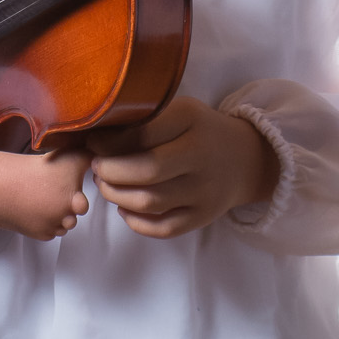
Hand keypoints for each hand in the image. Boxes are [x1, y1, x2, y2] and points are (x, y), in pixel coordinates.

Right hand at [0, 134, 89, 240]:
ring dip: (61, 214)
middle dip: (72, 202)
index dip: (83, 187)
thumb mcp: (66, 155)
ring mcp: (56, 223)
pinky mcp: (44, 233)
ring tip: (44, 198)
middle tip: (56, 190)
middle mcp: (68, 209)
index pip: (91, 194)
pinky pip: (54, 231)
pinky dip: (48, 223)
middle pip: (81, 209)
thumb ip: (87, 154)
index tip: (76, 184)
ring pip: (68, 222)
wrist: (0, 188)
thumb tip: (100, 148)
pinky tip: (37, 209)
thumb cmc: (30, 171)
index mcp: (75, 191)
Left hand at [88, 97, 279, 237]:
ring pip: (149, 202)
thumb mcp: (178, 111)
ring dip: (116, 195)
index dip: (108, 142)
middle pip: (145, 170)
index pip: (141, 134)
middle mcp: (202, 156)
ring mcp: (205, 190)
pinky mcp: (203, 216)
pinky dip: (135, 222)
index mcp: (192, 120)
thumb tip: (95, 136)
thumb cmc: (198, 131)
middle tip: (97, 167)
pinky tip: (125, 207)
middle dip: (109, 171)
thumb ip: (143, 120)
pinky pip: (162, 228)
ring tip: (106, 184)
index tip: (93, 142)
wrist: (245, 158)